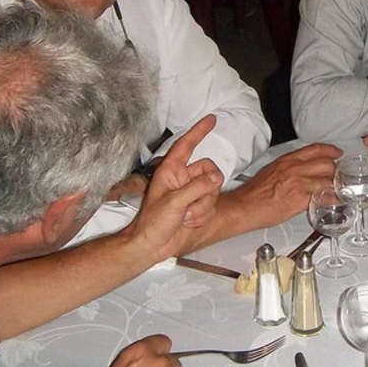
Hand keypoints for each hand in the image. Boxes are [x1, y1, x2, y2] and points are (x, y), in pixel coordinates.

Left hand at [126, 116, 223, 259]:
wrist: (152, 246)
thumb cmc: (152, 223)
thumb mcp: (174, 202)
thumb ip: (197, 187)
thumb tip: (215, 178)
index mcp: (171, 171)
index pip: (187, 145)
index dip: (199, 131)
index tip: (211, 120)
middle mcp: (182, 179)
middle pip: (209, 171)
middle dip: (206, 188)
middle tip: (194, 200)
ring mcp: (191, 193)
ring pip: (212, 190)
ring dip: (202, 207)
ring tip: (185, 216)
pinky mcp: (197, 206)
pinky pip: (211, 205)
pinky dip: (202, 215)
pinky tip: (188, 222)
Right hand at [220, 143, 340, 229]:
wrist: (246, 206)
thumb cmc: (255, 192)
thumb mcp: (272, 170)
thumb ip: (289, 168)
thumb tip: (301, 171)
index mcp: (288, 160)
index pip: (315, 149)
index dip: (330, 150)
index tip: (337, 153)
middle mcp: (295, 169)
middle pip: (327, 164)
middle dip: (335, 171)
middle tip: (337, 177)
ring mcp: (299, 183)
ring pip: (329, 180)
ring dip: (336, 187)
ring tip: (337, 191)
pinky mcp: (301, 199)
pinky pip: (324, 197)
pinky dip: (332, 200)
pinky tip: (333, 202)